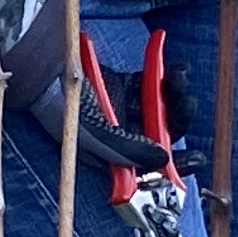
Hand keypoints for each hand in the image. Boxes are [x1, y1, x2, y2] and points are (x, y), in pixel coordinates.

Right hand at [65, 27, 193, 186]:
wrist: (42, 69)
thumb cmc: (60, 108)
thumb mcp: (94, 135)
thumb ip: (128, 149)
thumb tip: (163, 158)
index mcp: (110, 155)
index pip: (147, 167)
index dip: (173, 166)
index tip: (195, 159)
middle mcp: (118, 134)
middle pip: (158, 134)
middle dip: (176, 121)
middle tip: (187, 103)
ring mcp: (121, 108)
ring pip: (157, 108)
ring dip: (173, 96)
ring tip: (178, 80)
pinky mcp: (120, 84)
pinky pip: (149, 83)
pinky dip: (163, 76)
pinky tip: (174, 69)